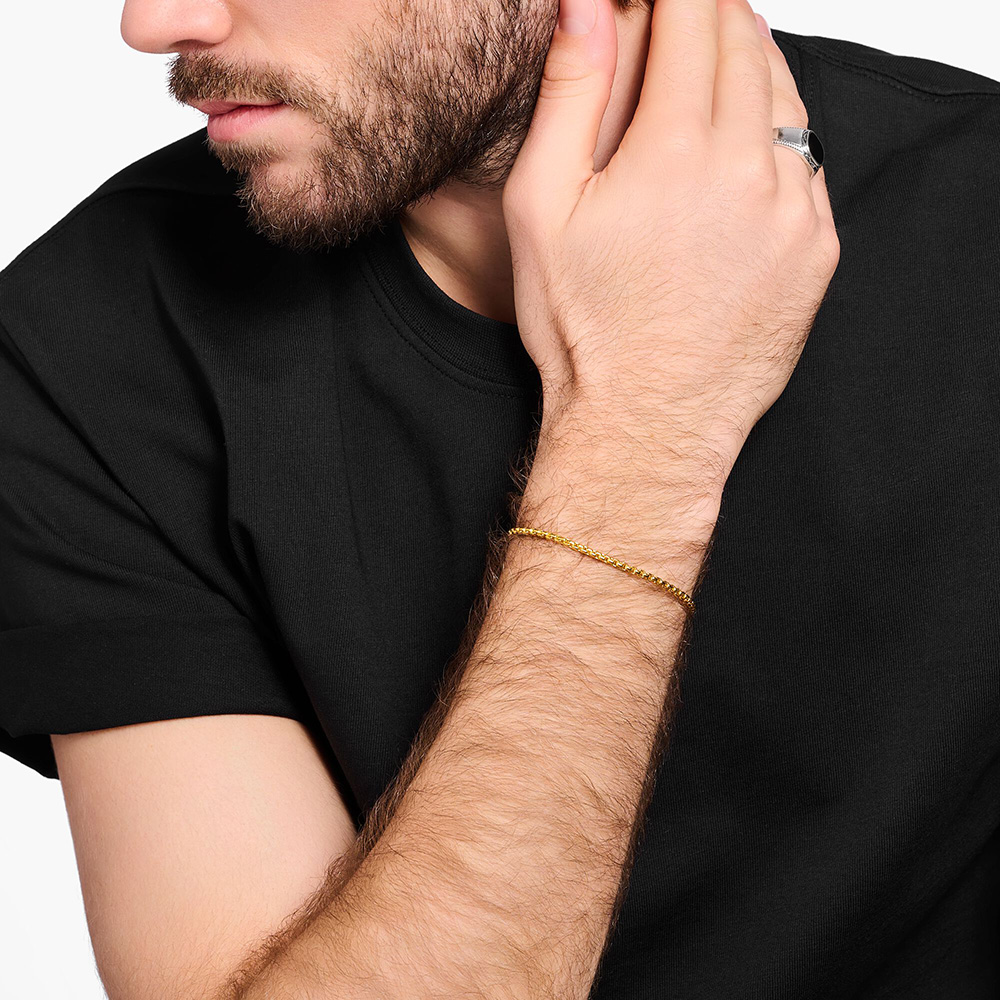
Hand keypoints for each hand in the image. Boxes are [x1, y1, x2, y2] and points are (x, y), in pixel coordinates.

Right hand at [503, 0, 840, 471]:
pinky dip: (780, 132)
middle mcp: (748, 170)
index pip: (692, 18)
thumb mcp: (542, 208)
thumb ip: (569, 93)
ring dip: (753, 64)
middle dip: (714, 13)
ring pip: (785, 97)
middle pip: (745, 46)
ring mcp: (792, 212)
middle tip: (690, 9)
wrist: (645, 424)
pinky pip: (809, 161)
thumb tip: (591, 2)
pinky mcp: (815, 251)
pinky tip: (747, 143)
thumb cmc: (584, 330)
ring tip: (719, 61)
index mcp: (674, 150)